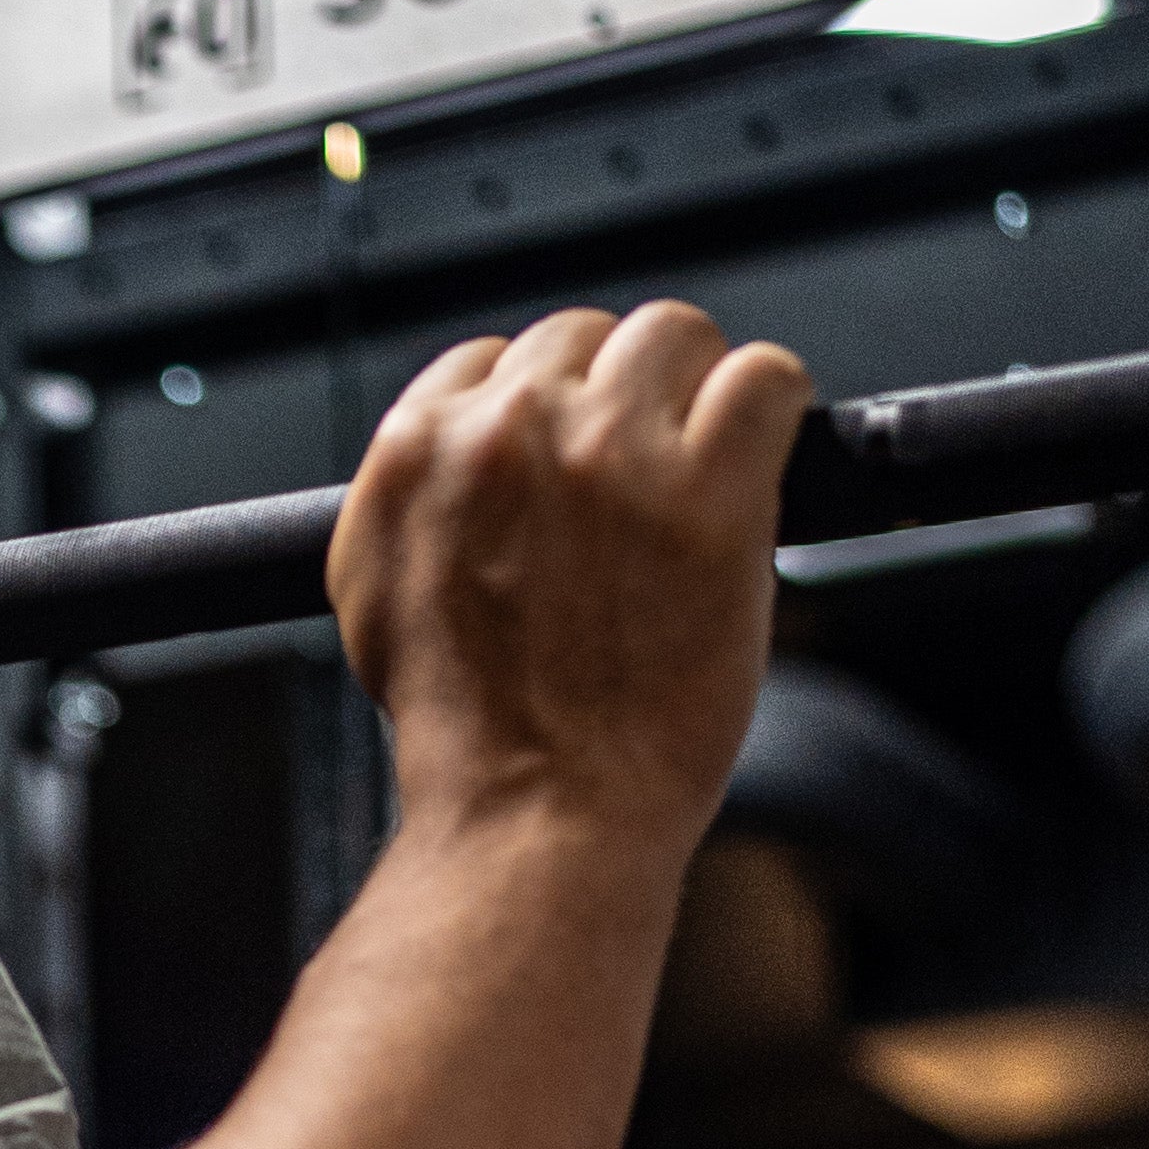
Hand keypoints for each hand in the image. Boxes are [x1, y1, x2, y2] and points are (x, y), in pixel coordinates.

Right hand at [329, 304, 809, 860]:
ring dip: (696, 393)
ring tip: (703, 470)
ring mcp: (614, 454)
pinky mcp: (711, 489)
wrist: (537, 812)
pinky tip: (761, 463)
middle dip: (618, 398)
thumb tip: (453, 444)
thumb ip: (409, 500)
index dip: (546, 410)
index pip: (495, 357)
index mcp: (418, 449)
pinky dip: (772, 411)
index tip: (572, 461)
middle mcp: (510, 430)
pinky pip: (765, 377)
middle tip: (643, 477)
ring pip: (676, 336)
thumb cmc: (466, 729)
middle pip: (586, 336)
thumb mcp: (376, 597)